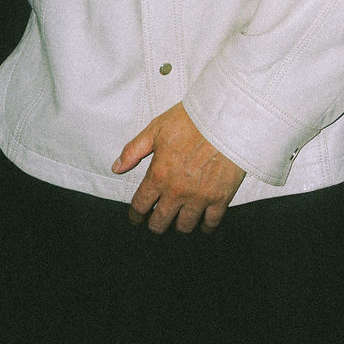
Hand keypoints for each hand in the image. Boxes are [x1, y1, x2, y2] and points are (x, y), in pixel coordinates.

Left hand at [112, 102, 246, 233]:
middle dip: (156, 224)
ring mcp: (199, 197)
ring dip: (179, 225)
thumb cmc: (191, 119)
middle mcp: (177, 191)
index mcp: (159, 176)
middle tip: (158, 220)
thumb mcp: (156, 128)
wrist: (226, 117)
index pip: (140, 206)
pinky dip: (206, 226)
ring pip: (184, 226)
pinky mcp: (221, 197)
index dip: (136, 215)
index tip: (137, 218)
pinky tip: (203, 223)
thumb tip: (116, 168)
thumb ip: (134, 150)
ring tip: (180, 220)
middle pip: (160, 223)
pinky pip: (211, 223)